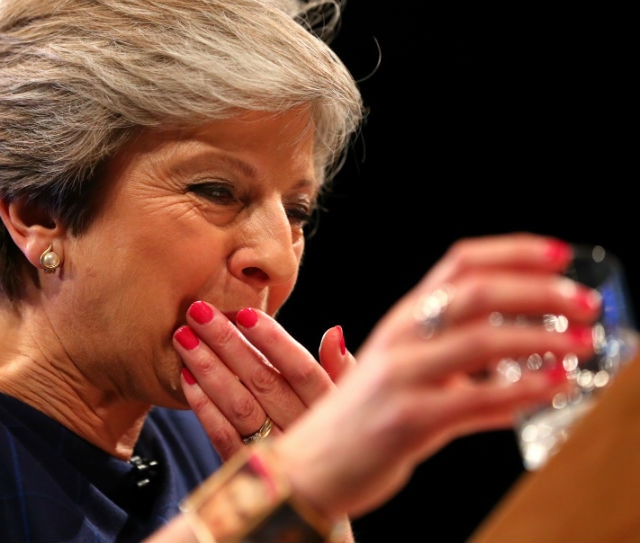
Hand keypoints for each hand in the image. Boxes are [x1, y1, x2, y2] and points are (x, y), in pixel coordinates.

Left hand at [174, 300, 354, 459]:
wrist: (321, 506)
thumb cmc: (335, 439)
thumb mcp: (349, 404)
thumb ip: (341, 369)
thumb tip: (333, 331)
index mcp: (329, 409)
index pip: (301, 370)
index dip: (273, 341)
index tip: (244, 313)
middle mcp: (303, 432)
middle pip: (263, 382)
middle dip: (227, 342)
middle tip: (198, 312)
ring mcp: (275, 454)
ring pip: (240, 407)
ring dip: (209, 370)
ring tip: (183, 338)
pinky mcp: (248, 473)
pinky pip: (224, 439)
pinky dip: (204, 408)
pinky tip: (186, 379)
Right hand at [271, 233, 601, 518]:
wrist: (308, 467)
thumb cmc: (359, 418)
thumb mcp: (401, 371)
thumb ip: (455, 361)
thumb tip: (524, 367)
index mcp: (402, 318)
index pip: (460, 263)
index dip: (513, 252)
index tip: (559, 254)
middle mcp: (400, 338)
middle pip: (476, 292)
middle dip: (540, 292)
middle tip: (585, 303)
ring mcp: (402, 377)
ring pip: (481, 340)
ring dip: (543, 339)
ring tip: (582, 345)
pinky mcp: (408, 420)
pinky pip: (477, 400)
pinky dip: (523, 392)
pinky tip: (553, 387)